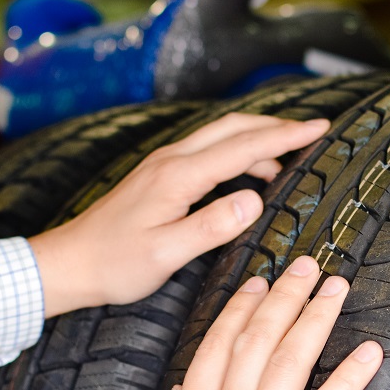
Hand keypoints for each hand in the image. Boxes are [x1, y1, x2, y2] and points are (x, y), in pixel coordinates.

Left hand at [28, 113, 329, 317]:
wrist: (69, 263)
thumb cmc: (114, 263)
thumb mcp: (167, 253)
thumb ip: (212, 226)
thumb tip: (254, 200)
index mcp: (178, 176)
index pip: (243, 146)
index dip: (285, 136)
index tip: (320, 128)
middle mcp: (171, 161)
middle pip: (233, 128)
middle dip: (276, 126)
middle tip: (313, 131)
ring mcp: (162, 166)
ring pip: (219, 137)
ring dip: (256, 138)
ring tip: (289, 156)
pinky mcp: (158, 177)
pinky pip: (206, 152)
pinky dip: (236, 152)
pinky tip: (247, 173)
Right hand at [121, 256, 382, 389]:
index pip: (219, 347)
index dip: (242, 309)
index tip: (260, 282)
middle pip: (258, 342)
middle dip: (285, 298)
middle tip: (308, 267)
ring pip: (289, 364)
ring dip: (316, 321)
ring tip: (336, 290)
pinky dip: (347, 380)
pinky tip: (368, 353)